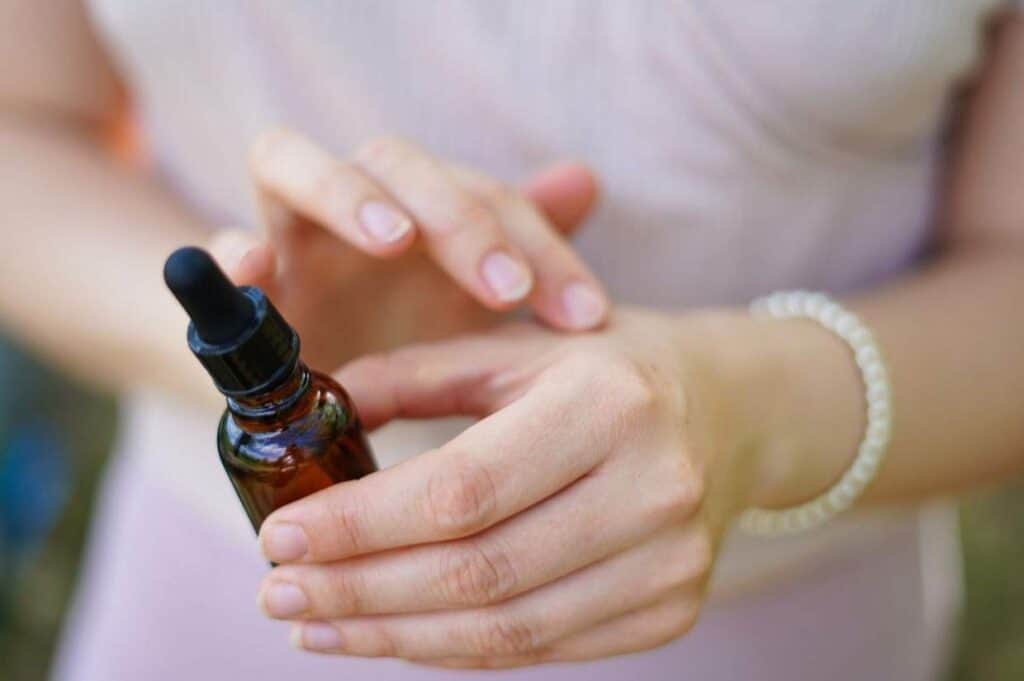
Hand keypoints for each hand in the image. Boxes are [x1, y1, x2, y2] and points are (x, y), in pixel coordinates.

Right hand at [209, 129, 608, 368]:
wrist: (323, 381)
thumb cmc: (405, 329)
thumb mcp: (470, 300)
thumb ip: (522, 242)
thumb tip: (585, 178)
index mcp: (419, 206)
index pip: (482, 194)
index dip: (539, 244)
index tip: (583, 315)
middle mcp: (352, 202)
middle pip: (395, 163)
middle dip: (456, 220)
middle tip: (505, 289)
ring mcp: (285, 230)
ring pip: (292, 164)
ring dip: (345, 195)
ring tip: (394, 240)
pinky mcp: (235, 279)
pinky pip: (215, 244)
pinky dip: (227, 251)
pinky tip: (255, 269)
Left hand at [254, 310, 762, 666]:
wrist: (734, 409)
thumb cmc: (612, 366)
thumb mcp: (518, 346)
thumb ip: (414, 376)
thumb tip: (311, 417)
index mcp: (607, 402)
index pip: (462, 489)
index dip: (361, 525)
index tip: (280, 538)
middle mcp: (651, 488)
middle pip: (475, 572)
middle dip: (359, 592)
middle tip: (278, 593)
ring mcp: (670, 562)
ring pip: (504, 630)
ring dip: (393, 636)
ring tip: (316, 625)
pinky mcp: (671, 611)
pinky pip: (542, 648)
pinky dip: (455, 650)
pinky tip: (394, 633)